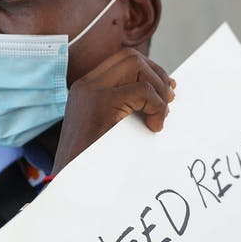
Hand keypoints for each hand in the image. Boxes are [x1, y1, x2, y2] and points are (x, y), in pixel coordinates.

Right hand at [52, 49, 175, 174]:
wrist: (70, 184)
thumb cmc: (95, 162)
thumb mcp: (110, 128)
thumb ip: (126, 109)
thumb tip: (164, 93)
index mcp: (86, 89)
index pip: (122, 61)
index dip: (149, 71)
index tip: (165, 92)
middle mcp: (86, 85)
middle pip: (131, 57)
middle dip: (157, 74)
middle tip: (169, 99)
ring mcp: (91, 92)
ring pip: (136, 66)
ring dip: (157, 89)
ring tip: (161, 116)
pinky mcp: (101, 105)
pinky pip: (142, 91)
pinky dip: (156, 107)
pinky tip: (155, 127)